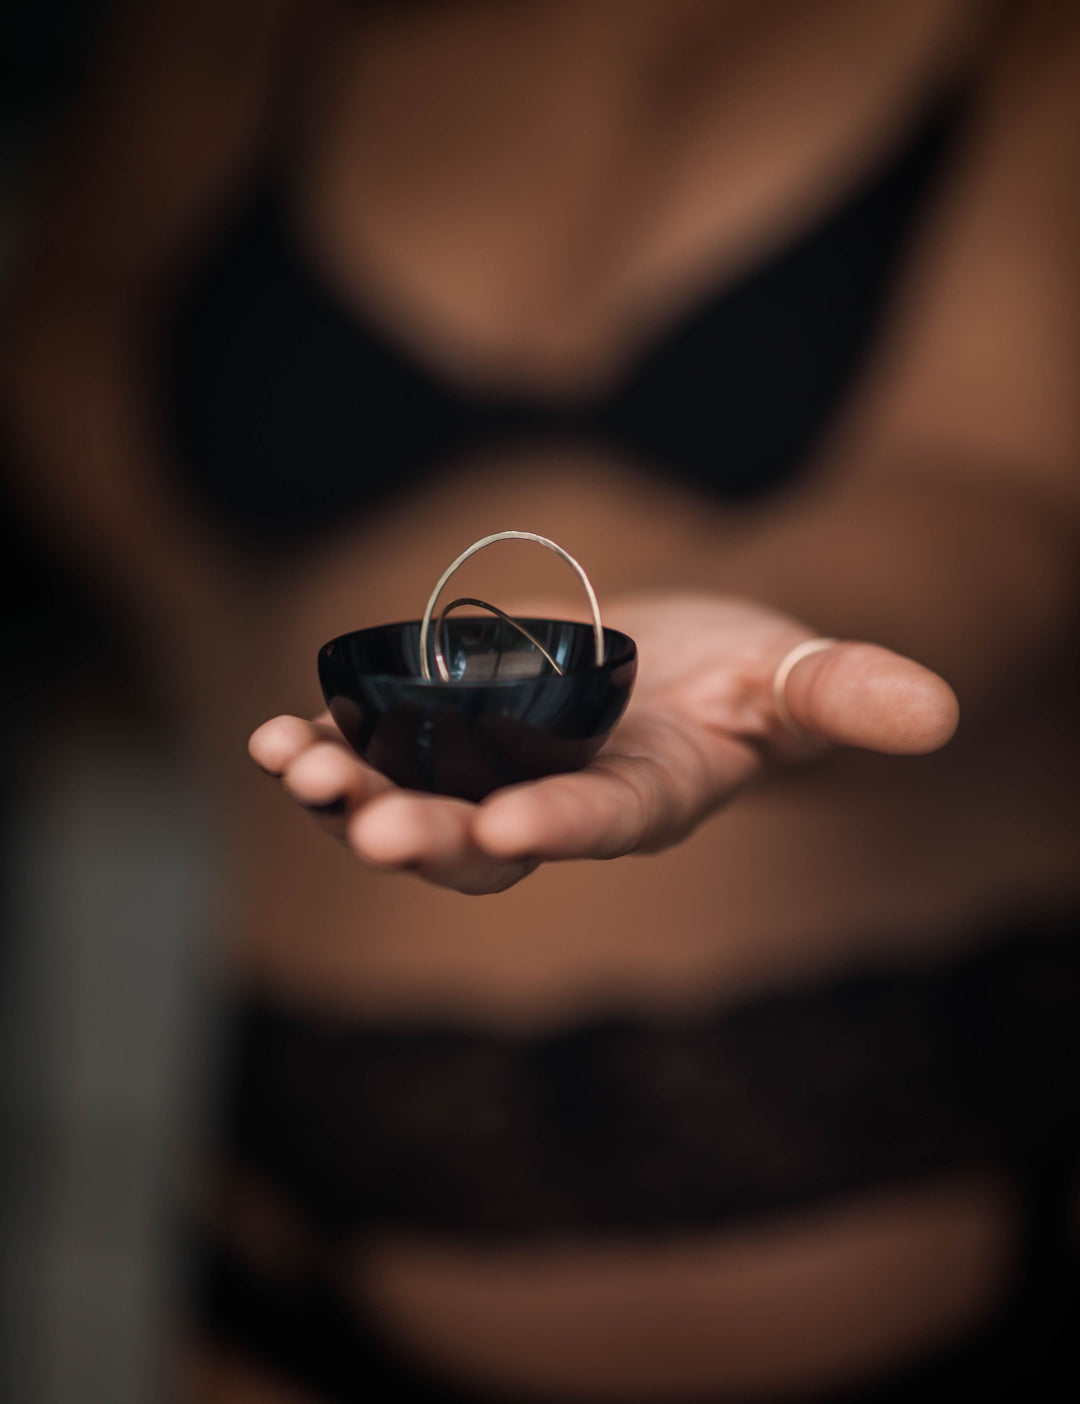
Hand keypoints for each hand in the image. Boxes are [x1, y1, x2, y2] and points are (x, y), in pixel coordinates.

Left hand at [248, 594, 957, 894]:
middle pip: (488, 841)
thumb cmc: (749, 673)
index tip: (511, 829)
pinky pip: (382, 755)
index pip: (607, 820)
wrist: (679, 666)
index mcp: (650, 797)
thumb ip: (850, 694)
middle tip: (368, 824)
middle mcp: (563, 803)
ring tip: (294, 766)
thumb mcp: (801, 673)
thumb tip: (939, 714)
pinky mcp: (456, 739)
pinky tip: (278, 739)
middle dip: (428, 833)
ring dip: (351, 796)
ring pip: (416, 805)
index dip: (563, 826)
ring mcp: (502, 775)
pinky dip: (329, 749)